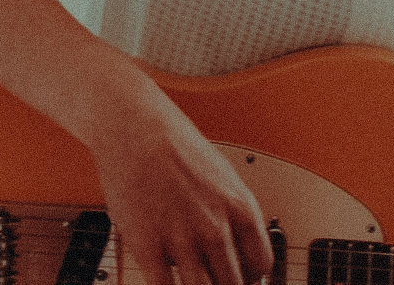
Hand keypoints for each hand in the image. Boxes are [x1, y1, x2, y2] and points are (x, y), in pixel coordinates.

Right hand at [85, 84, 273, 284]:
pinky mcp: (148, 246)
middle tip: (210, 278)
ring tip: (188, 280)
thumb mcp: (219, 172)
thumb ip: (229, 210)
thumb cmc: (171, 140)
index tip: (237, 276)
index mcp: (239, 205)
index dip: (249, 276)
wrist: (132, 124)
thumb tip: (233, 244)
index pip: (261, 265)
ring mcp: (183, 239)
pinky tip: (165, 282)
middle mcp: (216, 226)